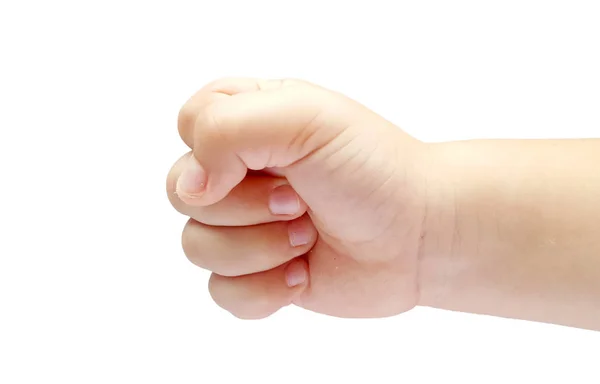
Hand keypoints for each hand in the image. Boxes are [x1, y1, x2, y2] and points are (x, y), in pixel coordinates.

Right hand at [166, 78, 430, 318]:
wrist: (420, 236)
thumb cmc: (372, 170)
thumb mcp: (304, 118)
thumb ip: (225, 129)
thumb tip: (190, 188)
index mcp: (249, 122)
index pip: (188, 126)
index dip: (216, 151)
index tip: (273, 160)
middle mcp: (240, 173)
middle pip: (182, 194)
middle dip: (247, 206)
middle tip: (300, 200)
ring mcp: (245, 226)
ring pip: (197, 247)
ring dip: (261, 248)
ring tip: (308, 235)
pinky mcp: (257, 273)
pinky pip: (221, 292)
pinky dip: (266, 289)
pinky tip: (303, 272)